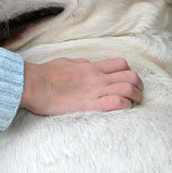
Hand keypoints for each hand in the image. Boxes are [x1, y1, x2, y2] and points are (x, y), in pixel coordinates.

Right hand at [20, 58, 142, 115]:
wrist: (33, 84)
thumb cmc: (45, 74)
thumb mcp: (66, 62)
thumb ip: (81, 64)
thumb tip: (89, 65)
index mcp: (92, 67)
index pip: (121, 64)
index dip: (129, 73)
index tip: (128, 82)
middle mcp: (97, 77)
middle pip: (131, 76)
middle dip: (138, 86)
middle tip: (137, 95)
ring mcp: (94, 91)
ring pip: (128, 89)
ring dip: (135, 97)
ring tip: (134, 104)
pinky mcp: (89, 105)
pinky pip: (116, 103)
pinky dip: (125, 106)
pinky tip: (122, 110)